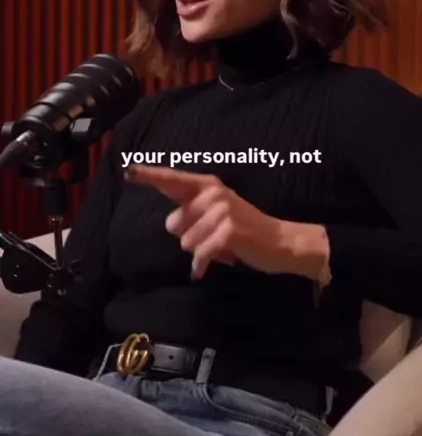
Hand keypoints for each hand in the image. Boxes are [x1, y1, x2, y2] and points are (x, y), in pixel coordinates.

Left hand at [124, 165, 329, 280]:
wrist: (279, 242)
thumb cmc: (244, 230)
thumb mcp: (216, 216)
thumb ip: (189, 214)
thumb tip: (171, 225)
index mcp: (208, 186)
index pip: (173, 180)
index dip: (148, 176)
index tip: (127, 172)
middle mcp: (213, 193)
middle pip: (174, 224)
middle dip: (189, 237)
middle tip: (216, 237)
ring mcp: (221, 211)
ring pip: (185, 241)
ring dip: (201, 250)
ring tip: (223, 246)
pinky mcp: (226, 232)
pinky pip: (199, 254)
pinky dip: (203, 264)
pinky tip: (214, 264)